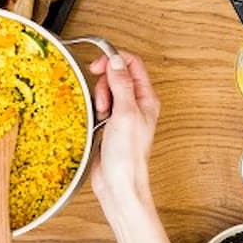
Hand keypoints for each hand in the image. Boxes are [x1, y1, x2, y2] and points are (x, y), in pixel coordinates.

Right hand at [88, 52, 159, 204]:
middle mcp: (136, 104)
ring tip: (102, 113)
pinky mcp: (110, 125)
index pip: (132, 65)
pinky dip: (95, 109)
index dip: (114, 60)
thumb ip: (122, 84)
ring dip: (100, 97)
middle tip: (103, 98)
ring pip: (107, 90)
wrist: (118, 182)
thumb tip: (117, 60)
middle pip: (117, 76)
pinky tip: (97, 121)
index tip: (98, 66)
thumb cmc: (128, 155)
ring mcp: (123, 114)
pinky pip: (100, 106)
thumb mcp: (125, 113)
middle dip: (105, 82)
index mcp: (146, 98)